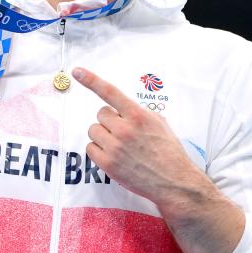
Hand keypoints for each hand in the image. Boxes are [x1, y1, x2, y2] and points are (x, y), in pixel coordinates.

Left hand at [72, 67, 201, 204]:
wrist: (174, 181)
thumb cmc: (169, 152)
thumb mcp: (159, 123)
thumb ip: (139, 113)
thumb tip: (123, 108)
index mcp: (138, 115)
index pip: (110, 92)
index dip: (91, 80)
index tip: (77, 71)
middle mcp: (125, 129)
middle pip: (100, 114)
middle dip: (110, 121)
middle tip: (123, 132)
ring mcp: (115, 147)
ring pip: (94, 130)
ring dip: (103, 135)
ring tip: (119, 145)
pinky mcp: (108, 164)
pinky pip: (90, 148)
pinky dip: (98, 150)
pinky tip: (113, 155)